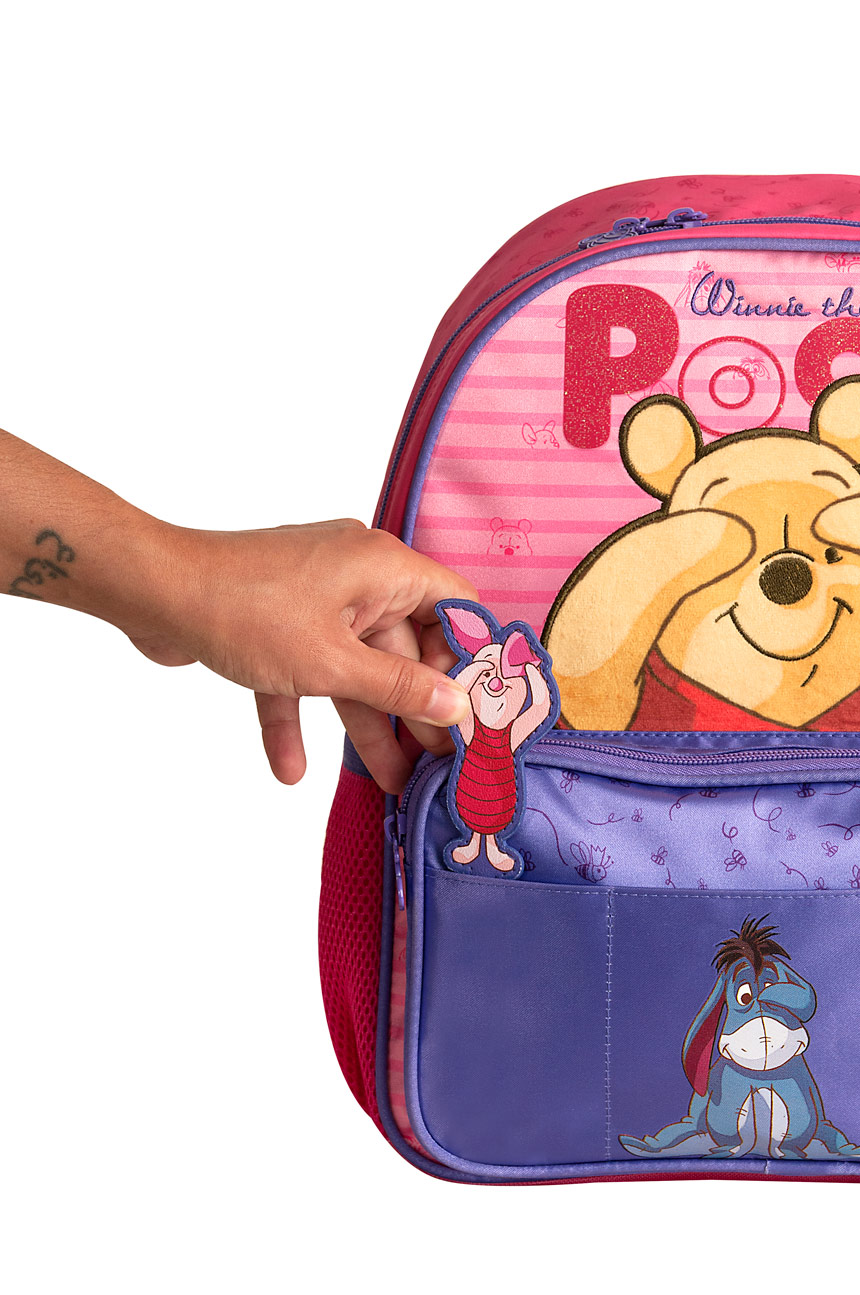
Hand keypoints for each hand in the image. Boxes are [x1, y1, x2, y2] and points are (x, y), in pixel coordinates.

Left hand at [123, 518, 478, 792]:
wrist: (152, 590)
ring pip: (353, 669)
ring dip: (363, 724)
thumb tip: (456, 705)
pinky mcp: (277, 624)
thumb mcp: (332, 663)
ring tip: (391, 782)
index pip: (454, 607)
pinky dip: (298, 716)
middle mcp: (355, 579)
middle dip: (414, 710)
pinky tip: (291, 768)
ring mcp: (314, 600)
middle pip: (404, 650)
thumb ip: (397, 689)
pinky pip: (303, 673)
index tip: (478, 713)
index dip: (471, 659)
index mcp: (383, 568)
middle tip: (437, 764)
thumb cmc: (243, 609)